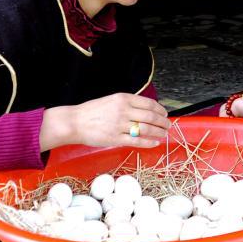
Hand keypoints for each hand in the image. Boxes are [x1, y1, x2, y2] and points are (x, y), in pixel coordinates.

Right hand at [41, 92, 171, 150]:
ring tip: (164, 134)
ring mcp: (119, 125)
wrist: (74, 122)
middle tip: (168, 126)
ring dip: (159, 132)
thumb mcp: (111, 100)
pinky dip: (149, 142)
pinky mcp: (115, 138)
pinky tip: (155, 142)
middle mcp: (123, 110)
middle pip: (151, 116)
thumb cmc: (92, 112)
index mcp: (123, 99)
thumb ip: (128, 104)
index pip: (149, 103)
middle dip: (163, 122)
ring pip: (146, 129)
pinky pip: (137, 141)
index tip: (164, 114)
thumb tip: (146, 110)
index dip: (160, 110)